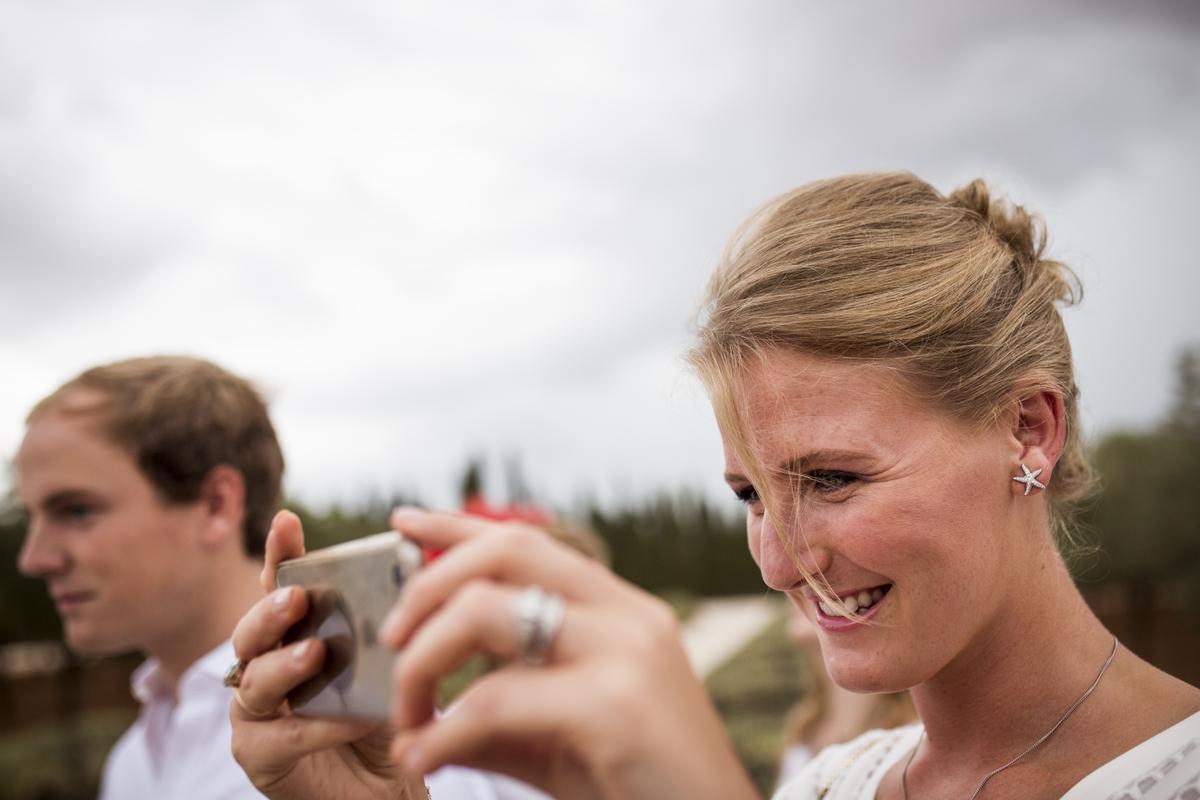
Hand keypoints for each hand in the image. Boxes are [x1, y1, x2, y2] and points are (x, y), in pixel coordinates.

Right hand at [229, 510, 426, 799]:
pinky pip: (280, 735)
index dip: (281, 553)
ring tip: (315, 653)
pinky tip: (346, 721)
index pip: (283, 584)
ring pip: (255, 679)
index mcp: (295, 631)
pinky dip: (315, 725)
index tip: (287, 520)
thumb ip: (388, 620)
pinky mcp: (260, 755)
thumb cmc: (388, 712)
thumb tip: (416, 569)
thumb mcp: (393, 658)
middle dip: (271, 610)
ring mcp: (257, 710)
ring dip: (286, 665)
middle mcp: (266, 664)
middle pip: (252, 629)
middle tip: (297, 597)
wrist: (393, 782)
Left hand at [380, 507, 758, 799]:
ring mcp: (626, 653)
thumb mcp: (556, 742)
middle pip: (506, 549)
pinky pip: (494, 700)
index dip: (458, 525)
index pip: (528, 541)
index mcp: (619, 611)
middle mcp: (626, 615)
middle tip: (391, 638)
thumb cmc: (637, 791)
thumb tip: (414, 726)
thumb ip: (493, 719)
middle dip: (428, 584)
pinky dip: (441, 732)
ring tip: (405, 720)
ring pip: (486, 611)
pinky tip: (422, 760)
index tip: (403, 521)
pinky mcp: (614, 707)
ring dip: (422, 662)